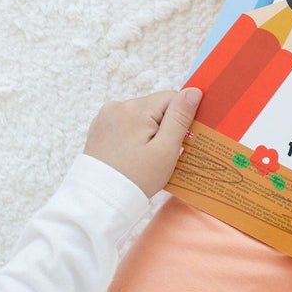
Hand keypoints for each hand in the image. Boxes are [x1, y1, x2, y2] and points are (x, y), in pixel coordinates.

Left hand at [83, 88, 201, 197]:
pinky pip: (126, 123)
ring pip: (141, 115)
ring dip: (148, 131)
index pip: (172, 98)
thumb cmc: (136, 178)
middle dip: (163, 126)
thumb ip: (180, 117)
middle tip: (160, 153)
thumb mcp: (166, 149)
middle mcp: (117, 106)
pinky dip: (133, 134)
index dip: (181, 119)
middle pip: (156, 106)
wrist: (99, 199)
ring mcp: (105, 116)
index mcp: (136, 109)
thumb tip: (193, 91)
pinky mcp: (99, 127)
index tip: (178, 140)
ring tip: (143, 156)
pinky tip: (131, 154)